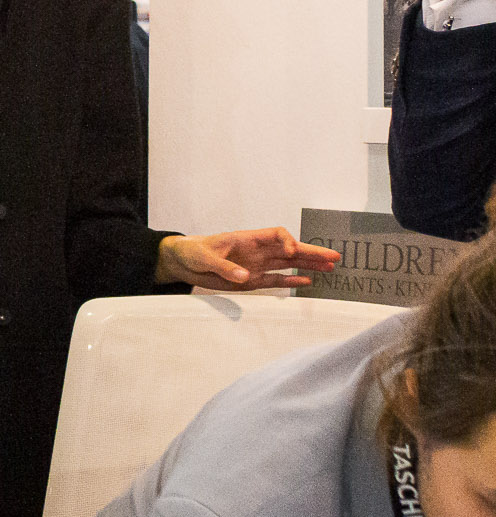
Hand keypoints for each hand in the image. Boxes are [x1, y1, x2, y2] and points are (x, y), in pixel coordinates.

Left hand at [156, 227, 340, 291]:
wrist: (183, 263)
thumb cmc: (192, 252)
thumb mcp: (204, 257)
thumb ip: (224, 266)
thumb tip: (244, 276)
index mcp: (247, 239)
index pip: (277, 234)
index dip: (288, 242)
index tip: (292, 253)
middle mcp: (257, 251)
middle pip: (290, 249)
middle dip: (312, 252)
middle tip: (334, 256)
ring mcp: (257, 265)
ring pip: (288, 264)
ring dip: (309, 266)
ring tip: (330, 267)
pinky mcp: (252, 280)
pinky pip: (276, 280)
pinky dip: (291, 281)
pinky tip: (308, 282)